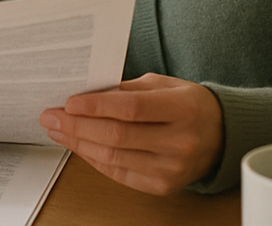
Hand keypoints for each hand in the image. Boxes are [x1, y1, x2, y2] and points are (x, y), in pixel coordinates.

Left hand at [39, 73, 223, 193]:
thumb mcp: (162, 85)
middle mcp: (178, 143)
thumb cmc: (187, 104)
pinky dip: (94, 159)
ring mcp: (171, 169)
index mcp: (181, 110)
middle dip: (77, 126)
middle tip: (50, 115)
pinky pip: (120, 174)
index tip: (69, 101)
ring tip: (57, 129)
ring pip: (114, 158)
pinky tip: (78, 145)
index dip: (96, 106)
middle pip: (117, 136)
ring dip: (79, 143)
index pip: (131, 109)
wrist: (220, 135)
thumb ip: (126, 90)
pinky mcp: (162, 186)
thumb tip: (86, 94)